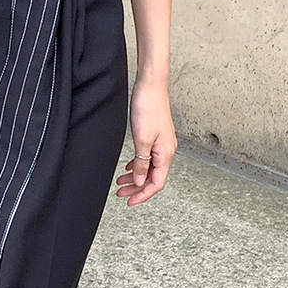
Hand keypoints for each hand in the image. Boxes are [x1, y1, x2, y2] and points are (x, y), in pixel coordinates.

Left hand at [116, 76, 176, 204]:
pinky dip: (138, 165)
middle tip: (121, 193)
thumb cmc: (149, 108)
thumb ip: (141, 163)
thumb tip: (140, 181)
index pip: (156, 183)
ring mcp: (162, 143)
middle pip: (153, 177)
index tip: (130, 201)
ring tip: (121, 182)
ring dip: (135, 177)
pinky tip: (129, 167)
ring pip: (149, 168)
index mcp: (166, 153)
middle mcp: (166, 150)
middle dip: (137, 188)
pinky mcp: (156, 136)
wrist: (151, 86)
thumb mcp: (142, 140)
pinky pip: (148, 157)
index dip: (143, 194)